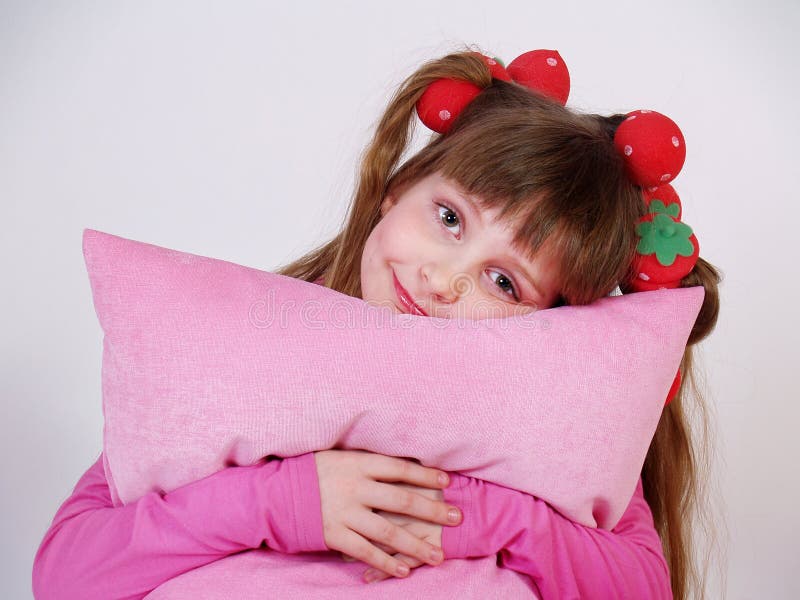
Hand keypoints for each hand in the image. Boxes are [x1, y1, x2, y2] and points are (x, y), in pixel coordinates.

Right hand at [314, 450, 461, 581]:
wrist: (275, 492)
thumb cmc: (312, 471)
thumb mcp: (340, 457)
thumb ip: (367, 463)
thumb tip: (399, 465)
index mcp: (358, 464)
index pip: (400, 468)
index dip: (425, 475)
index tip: (446, 480)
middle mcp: (355, 488)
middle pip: (402, 500)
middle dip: (432, 510)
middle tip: (456, 517)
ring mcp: (345, 513)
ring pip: (388, 532)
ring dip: (416, 545)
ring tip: (438, 555)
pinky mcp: (334, 535)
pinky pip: (365, 551)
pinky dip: (386, 562)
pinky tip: (403, 571)